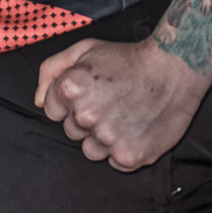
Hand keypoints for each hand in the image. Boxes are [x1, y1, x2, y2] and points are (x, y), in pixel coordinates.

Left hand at [35, 37, 208, 170]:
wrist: (174, 69)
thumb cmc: (129, 59)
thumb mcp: (83, 50)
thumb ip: (51, 71)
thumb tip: (37, 102)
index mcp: (70, 88)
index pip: (51, 110)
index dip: (69, 103)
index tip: (89, 94)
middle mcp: (86, 115)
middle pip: (71, 131)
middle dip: (86, 119)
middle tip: (110, 102)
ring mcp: (108, 138)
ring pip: (91, 150)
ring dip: (103, 138)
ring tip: (123, 115)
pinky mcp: (130, 155)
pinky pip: (115, 163)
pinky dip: (124, 150)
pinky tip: (135, 129)